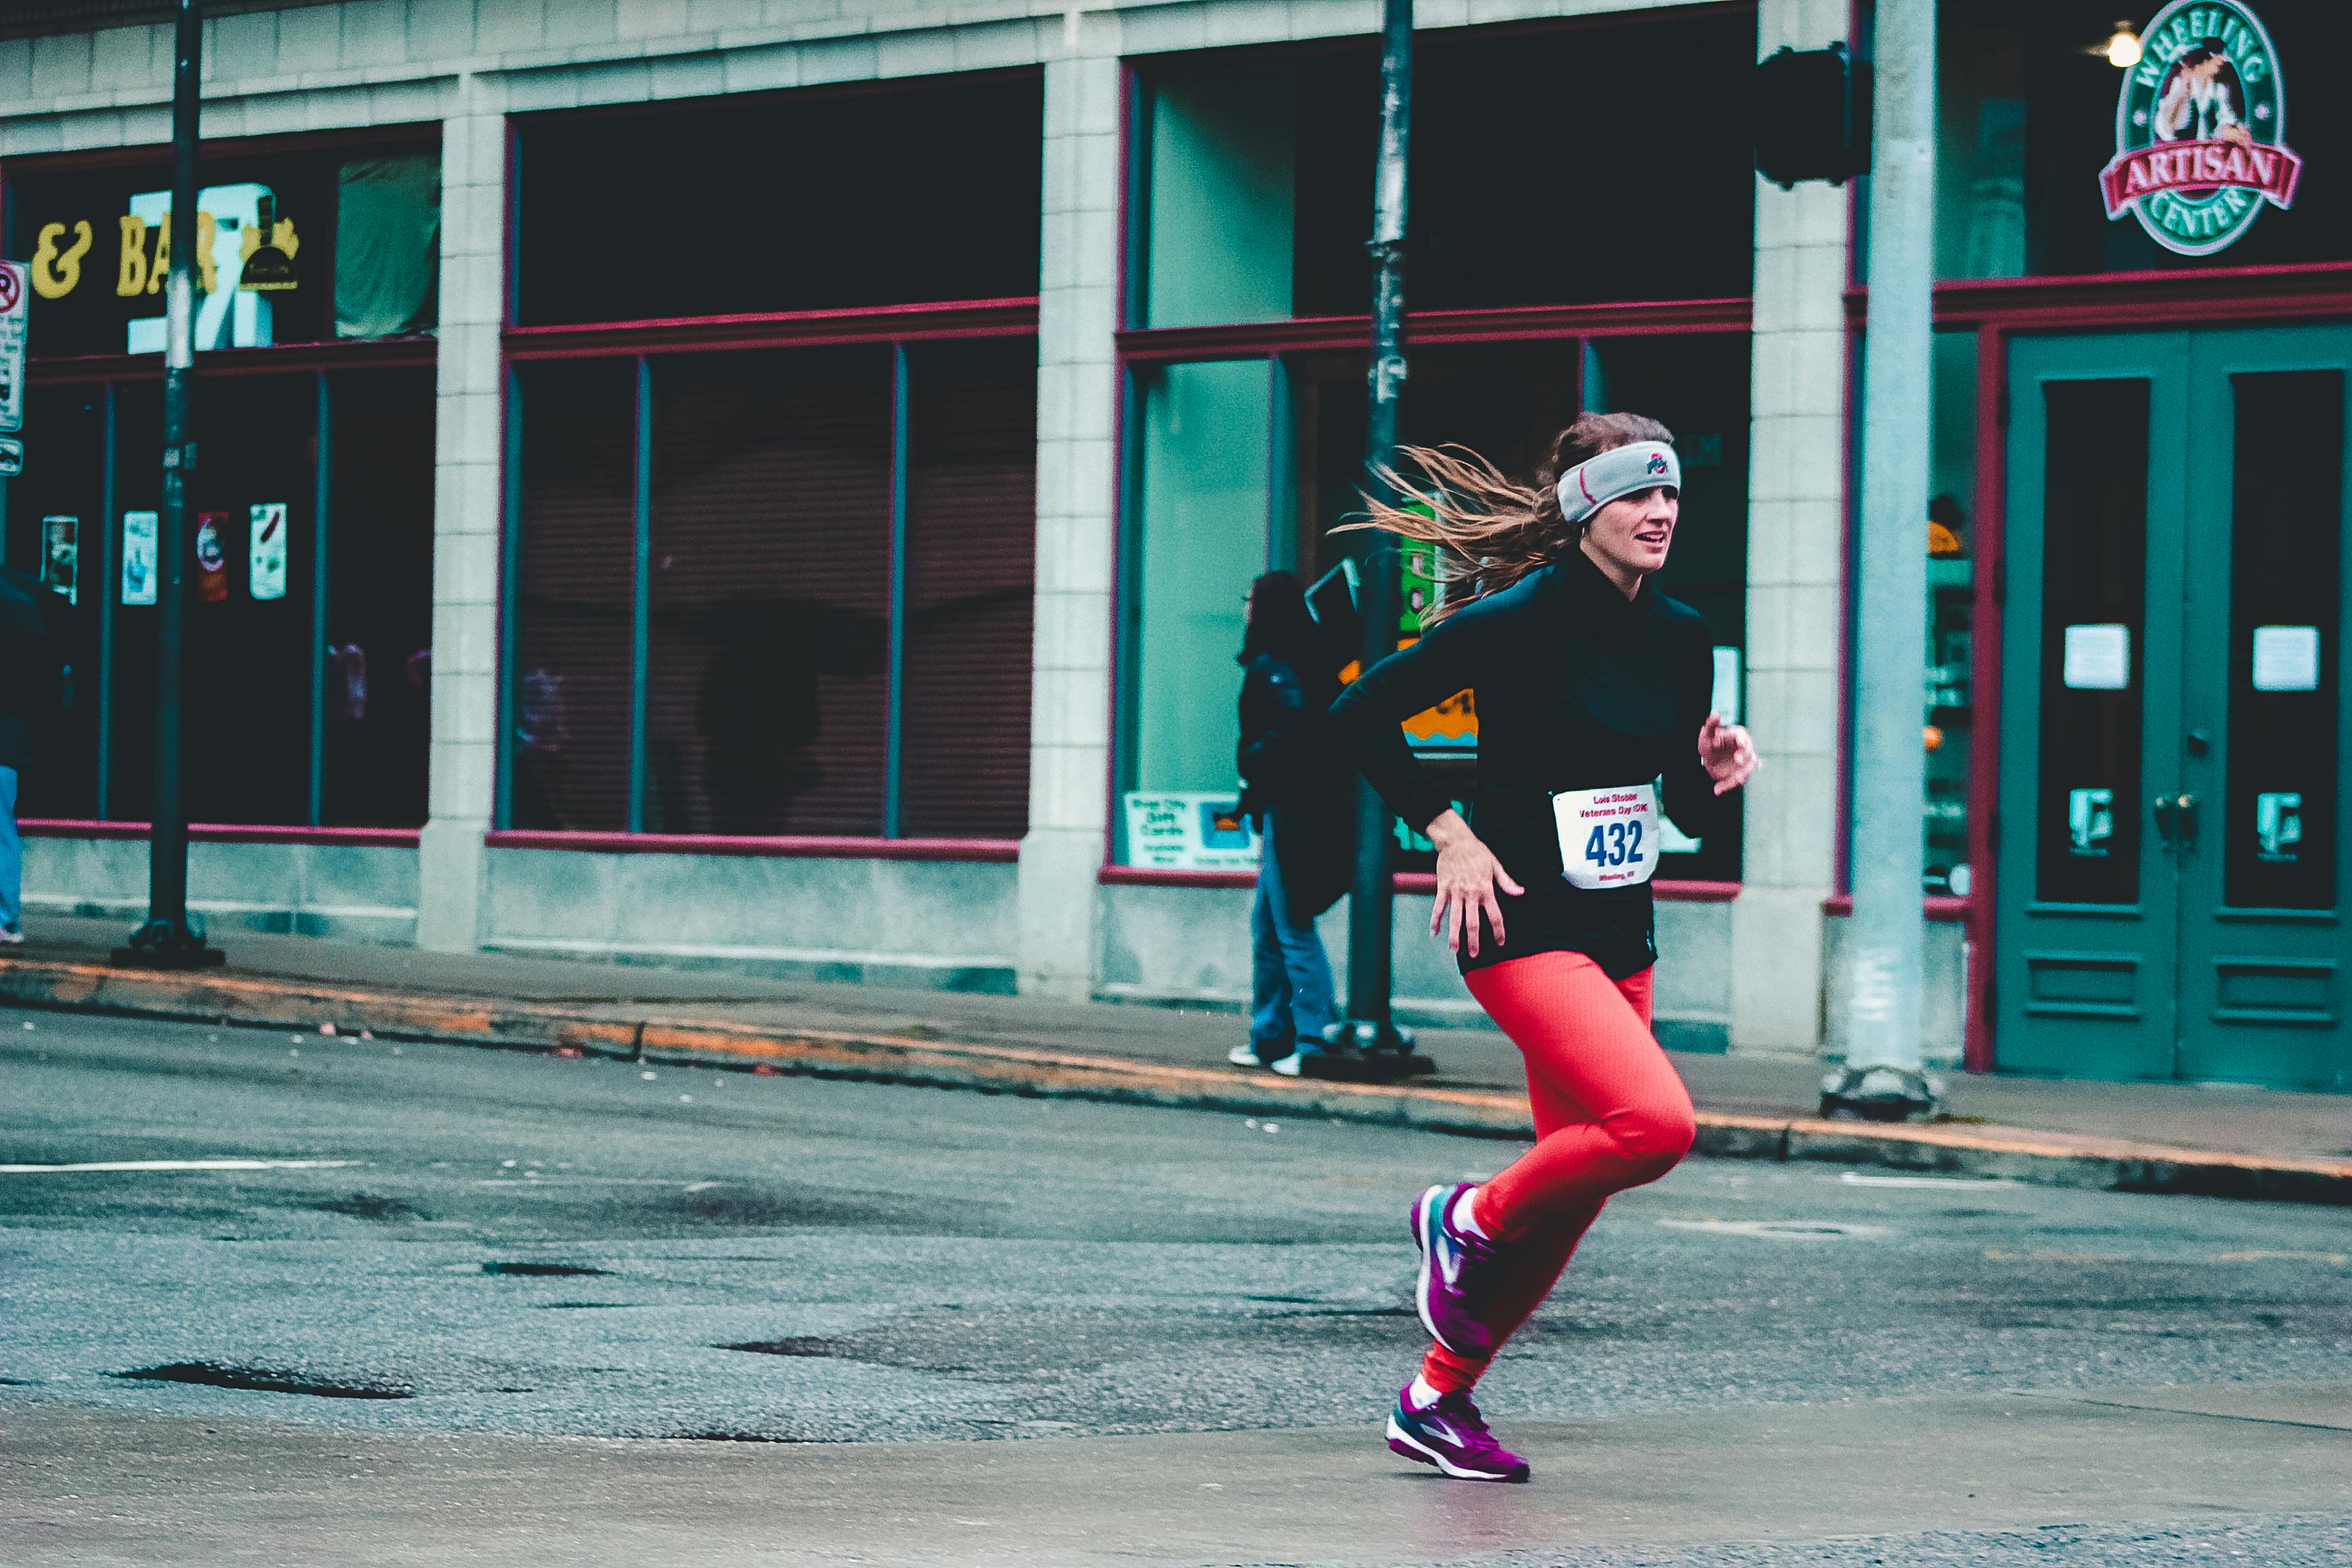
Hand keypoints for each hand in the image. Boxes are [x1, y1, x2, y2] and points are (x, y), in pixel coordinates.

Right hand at [1426, 809, 1522, 957]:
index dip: (1498, 930)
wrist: (1456, 841)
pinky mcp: (1443, 888)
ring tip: (1455, 950)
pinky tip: (1433, 933)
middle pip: (1473, 922)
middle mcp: (1471, 893)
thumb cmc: (1478, 852)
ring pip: (1455, 918)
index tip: (1500, 942)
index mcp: (1486, 889)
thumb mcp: (1495, 865)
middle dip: (1474, 940)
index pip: (1495, 915)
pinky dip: (1435, 920)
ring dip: (1454, 935)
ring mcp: (1455, 892)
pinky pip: (1438, 907)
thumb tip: (1520, 893)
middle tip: (1474, 955)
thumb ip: (1507, 882)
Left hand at [1698, 713, 1757, 795]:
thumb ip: (1711, 725)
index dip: (1742, 741)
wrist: (1709, 761)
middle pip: (1748, 753)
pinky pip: (1735, 782)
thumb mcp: (1706, 736)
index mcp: (1737, 737)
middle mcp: (1744, 750)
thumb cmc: (1710, 745)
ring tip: (1737, 780)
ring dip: (1741, 775)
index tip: (1740, 744)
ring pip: (1746, 770)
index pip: (1743, 737)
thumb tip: (1715, 713)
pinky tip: (1717, 790)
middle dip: (1744, 756)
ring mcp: (1744, 764)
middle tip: (1738, 759)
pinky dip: (1727, 786)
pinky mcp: (1740, 775)